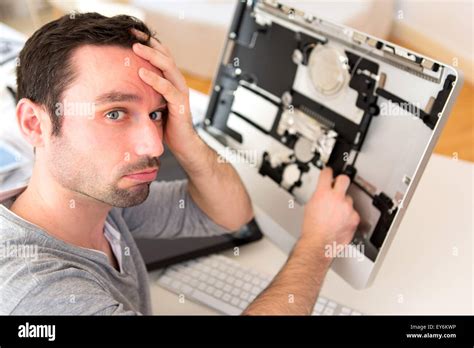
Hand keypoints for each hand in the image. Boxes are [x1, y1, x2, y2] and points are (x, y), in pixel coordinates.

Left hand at [131, 29, 197, 155]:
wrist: (183, 145)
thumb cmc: (166, 126)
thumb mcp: (152, 103)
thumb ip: (144, 91)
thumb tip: (120, 84)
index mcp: (171, 81)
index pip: (161, 56)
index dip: (148, 43)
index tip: (131, 34)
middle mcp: (178, 83)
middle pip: (165, 56)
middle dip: (148, 43)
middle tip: (131, 34)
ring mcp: (181, 92)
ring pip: (168, 67)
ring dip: (151, 56)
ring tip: (135, 48)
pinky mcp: (180, 104)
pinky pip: (168, 88)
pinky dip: (155, 79)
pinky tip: (142, 73)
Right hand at [301, 167, 359, 248]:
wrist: (319, 243)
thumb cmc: (311, 229)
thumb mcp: (309, 206)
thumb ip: (318, 196)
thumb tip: (322, 193)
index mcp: (322, 193)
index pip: (327, 174)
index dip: (328, 172)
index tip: (328, 172)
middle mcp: (336, 198)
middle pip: (344, 179)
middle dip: (341, 181)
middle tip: (338, 184)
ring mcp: (347, 207)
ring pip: (349, 199)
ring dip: (344, 204)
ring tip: (336, 214)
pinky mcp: (354, 217)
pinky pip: (353, 212)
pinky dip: (348, 216)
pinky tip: (341, 221)